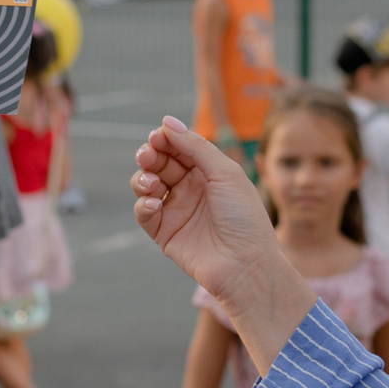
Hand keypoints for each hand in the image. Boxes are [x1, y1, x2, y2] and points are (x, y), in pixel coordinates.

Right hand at [135, 117, 317, 372]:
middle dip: (151, 156)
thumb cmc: (244, 218)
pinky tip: (152, 204)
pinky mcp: (165, 233)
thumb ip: (195, 146)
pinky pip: (144, 213)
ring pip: (146, 185)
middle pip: (160, 163)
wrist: (246, 266)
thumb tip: (166, 121)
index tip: (157, 135)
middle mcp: (191, 189)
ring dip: (142, 178)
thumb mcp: (225, 173)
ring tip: (151, 183)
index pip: (179, 148)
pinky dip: (142, 205)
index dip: (166, 139)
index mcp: (209, 172)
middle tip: (147, 155)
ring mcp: (177, 211)